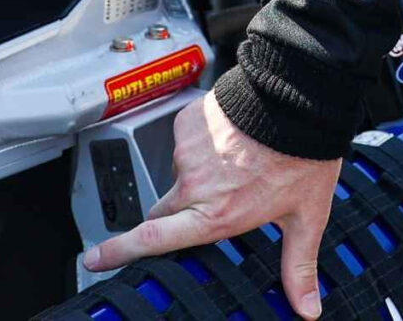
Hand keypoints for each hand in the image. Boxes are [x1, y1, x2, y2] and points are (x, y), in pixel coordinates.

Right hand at [82, 91, 343, 318]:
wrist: (296, 101)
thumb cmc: (302, 156)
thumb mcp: (305, 217)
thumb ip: (298, 265)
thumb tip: (307, 309)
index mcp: (215, 214)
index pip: (153, 239)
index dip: (119, 252)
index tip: (95, 259)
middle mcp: (194, 186)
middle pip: (164, 211)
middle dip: (179, 213)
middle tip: (216, 201)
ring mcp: (186, 152)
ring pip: (180, 174)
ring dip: (198, 175)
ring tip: (236, 164)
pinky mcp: (186, 124)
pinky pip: (184, 142)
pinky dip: (201, 145)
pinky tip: (229, 141)